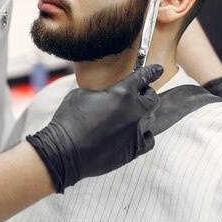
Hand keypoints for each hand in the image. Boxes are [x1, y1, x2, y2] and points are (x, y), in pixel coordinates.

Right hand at [26, 64, 162, 192]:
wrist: (64, 152)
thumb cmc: (69, 121)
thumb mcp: (82, 94)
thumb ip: (101, 92)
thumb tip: (106, 95)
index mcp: (122, 93)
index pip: (144, 77)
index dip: (152, 72)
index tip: (158, 69)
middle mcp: (134, 111)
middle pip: (153, 99)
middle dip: (147, 94)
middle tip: (139, 95)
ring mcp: (136, 132)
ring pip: (150, 119)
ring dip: (142, 115)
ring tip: (130, 116)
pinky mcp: (134, 150)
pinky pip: (148, 139)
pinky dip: (143, 134)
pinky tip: (133, 133)